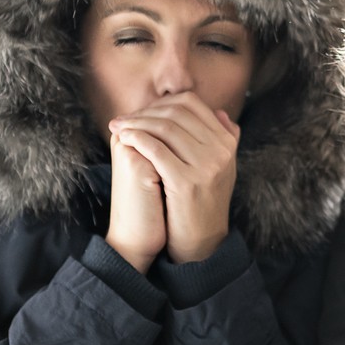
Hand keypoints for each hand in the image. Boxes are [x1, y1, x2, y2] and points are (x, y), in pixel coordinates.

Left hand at [111, 92, 238, 263]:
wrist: (200, 241)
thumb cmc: (203, 202)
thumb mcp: (220, 168)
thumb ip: (222, 139)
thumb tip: (217, 111)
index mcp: (227, 143)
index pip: (191, 104)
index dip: (161, 103)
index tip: (141, 112)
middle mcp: (221, 151)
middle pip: (176, 113)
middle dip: (144, 112)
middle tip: (122, 119)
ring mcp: (206, 167)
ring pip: (165, 128)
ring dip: (135, 124)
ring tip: (118, 128)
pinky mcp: (186, 182)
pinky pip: (156, 149)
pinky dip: (136, 139)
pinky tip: (123, 139)